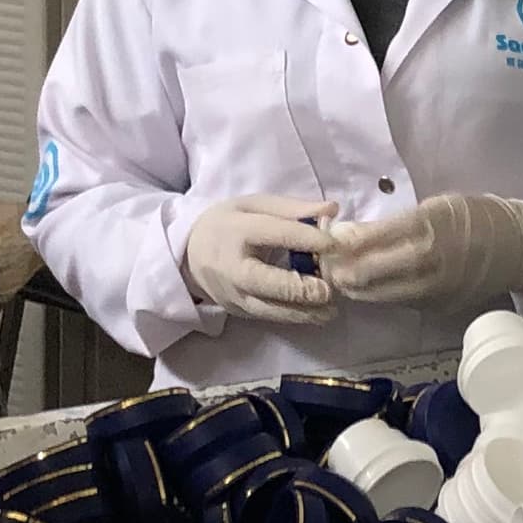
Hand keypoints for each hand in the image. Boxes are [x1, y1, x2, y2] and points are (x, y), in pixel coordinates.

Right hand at [183, 195, 338, 320]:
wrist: (187, 255)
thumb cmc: (227, 225)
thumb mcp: (254, 205)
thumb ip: (293, 208)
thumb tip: (333, 208)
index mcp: (238, 231)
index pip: (277, 234)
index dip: (308, 239)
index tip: (335, 244)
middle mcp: (234, 267)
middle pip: (269, 282)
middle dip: (302, 289)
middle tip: (329, 290)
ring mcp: (234, 294)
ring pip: (271, 310)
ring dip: (304, 312)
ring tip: (331, 310)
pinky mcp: (238, 311)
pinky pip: (269, 317)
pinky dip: (294, 317)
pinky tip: (315, 314)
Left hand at [316, 191, 522, 313]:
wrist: (515, 248)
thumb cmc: (473, 217)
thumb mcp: (434, 207)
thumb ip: (393, 224)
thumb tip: (350, 234)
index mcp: (425, 229)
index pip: (367, 240)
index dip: (340, 243)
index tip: (327, 240)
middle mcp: (425, 263)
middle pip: (364, 275)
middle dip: (339, 270)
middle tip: (327, 263)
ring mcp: (431, 290)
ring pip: (376, 295)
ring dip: (354, 287)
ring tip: (341, 276)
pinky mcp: (435, 308)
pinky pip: (397, 302)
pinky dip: (378, 294)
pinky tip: (370, 285)